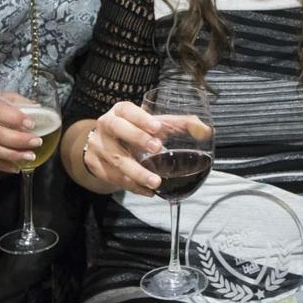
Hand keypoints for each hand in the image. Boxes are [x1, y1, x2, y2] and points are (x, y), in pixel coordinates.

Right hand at [80, 103, 212, 195]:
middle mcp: (106, 126)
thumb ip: (180, 124)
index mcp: (121, 111)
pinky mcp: (96, 166)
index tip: (157, 127)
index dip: (141, 118)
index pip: (128, 110)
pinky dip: (132, 186)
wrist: (106, 144)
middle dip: (137, 139)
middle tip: (157, 149)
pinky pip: (114, 178)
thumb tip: (206, 130)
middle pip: (117, 129)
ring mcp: (98, 147)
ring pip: (116, 159)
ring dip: (136, 172)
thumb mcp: (155, 124)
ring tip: (156, 182)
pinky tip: (148, 192)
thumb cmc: (137, 131)